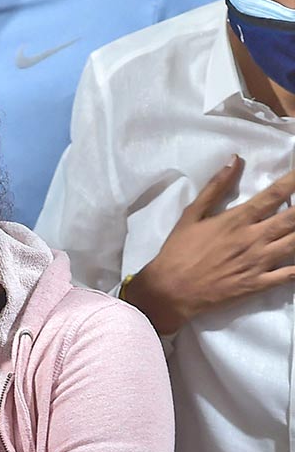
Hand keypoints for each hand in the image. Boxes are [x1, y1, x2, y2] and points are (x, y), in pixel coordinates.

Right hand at [124, 158, 294, 334]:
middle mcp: (254, 238)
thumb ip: (215, 188)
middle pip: (294, 217)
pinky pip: (290, 275)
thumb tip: (235, 160)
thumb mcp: (191, 216)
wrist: (169, 291)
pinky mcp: (258, 283)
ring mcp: (259, 262)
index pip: (276, 194)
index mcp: (238, 219)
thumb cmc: (177, 252)